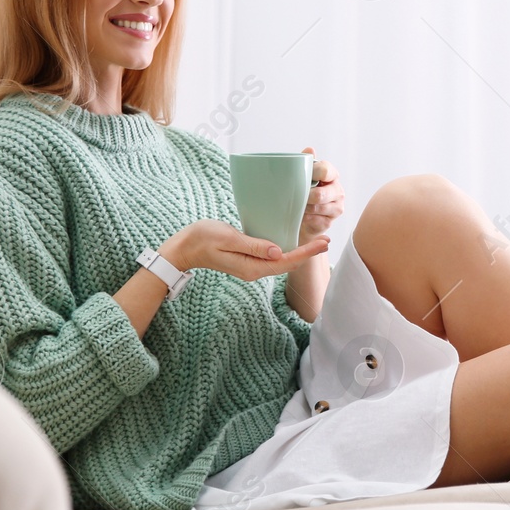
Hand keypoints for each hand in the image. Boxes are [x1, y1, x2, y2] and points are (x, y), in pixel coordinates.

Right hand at [162, 220, 328, 281]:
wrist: (182, 248)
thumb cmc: (202, 239)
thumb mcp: (228, 238)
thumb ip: (254, 245)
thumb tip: (279, 252)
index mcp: (252, 267)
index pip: (286, 262)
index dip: (307, 252)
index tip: (323, 242)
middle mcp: (254, 271)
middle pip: (288, 264)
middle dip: (308, 253)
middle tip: (327, 240)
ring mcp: (251, 267)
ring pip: (282, 262)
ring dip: (299, 252)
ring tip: (316, 241)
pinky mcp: (248, 260)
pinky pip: (272, 258)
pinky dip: (286, 250)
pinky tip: (293, 242)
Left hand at [298, 146, 343, 242]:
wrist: (301, 215)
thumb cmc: (302, 191)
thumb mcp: (302, 175)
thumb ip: (305, 162)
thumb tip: (310, 149)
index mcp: (331, 175)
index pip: (326, 170)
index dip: (312, 173)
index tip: (300, 176)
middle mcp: (337, 190)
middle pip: (322, 194)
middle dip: (306, 196)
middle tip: (294, 197)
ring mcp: (336, 207)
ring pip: (319, 208)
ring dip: (305, 209)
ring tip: (296, 207)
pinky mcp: (330, 221)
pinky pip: (317, 221)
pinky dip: (307, 219)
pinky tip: (301, 217)